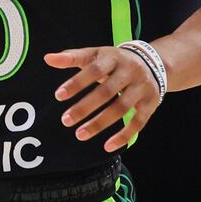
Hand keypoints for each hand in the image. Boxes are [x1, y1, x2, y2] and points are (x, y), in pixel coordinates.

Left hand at [46, 44, 161, 153]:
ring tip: (80, 134)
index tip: (58, 95)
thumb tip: (47, 58)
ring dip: (99, 123)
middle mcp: (129, 71)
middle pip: (107, 92)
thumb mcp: (96, 54)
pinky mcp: (150, 103)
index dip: (76, 83)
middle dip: (85, 107)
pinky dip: (123, 136)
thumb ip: (72, 57)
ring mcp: (141, 88)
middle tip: (65, 120)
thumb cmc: (115, 61)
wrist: (153, 61)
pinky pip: (138, 122)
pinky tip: (107, 146)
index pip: (94, 70)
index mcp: (113, 57)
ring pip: (121, 108)